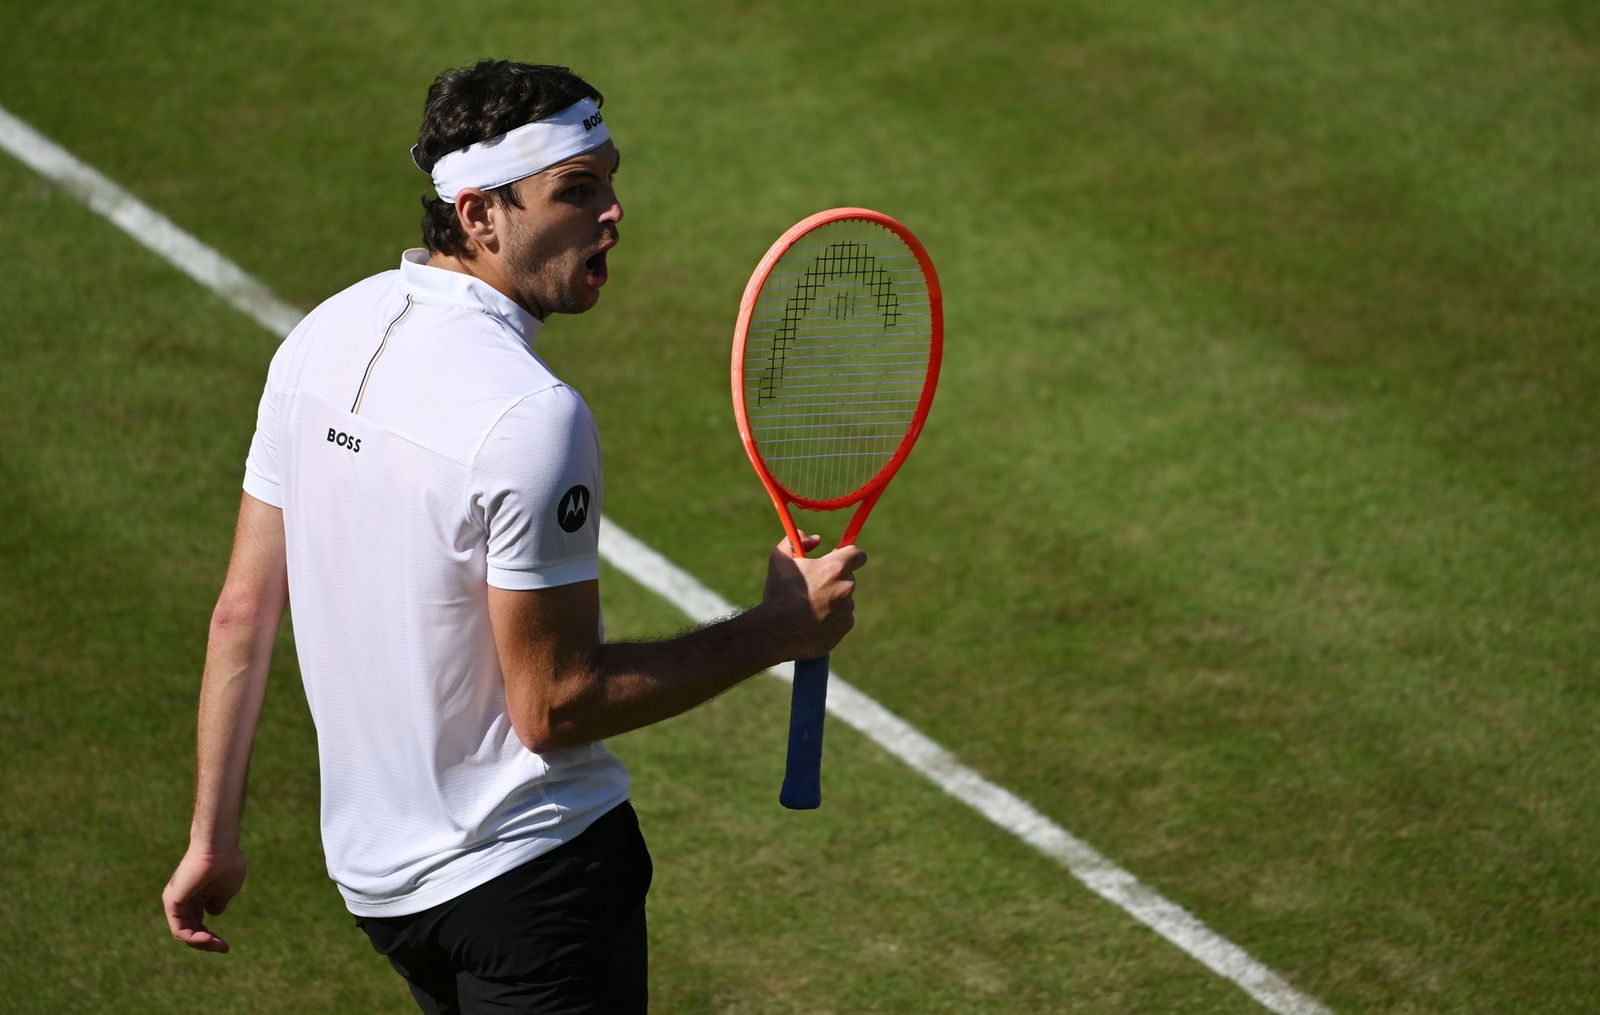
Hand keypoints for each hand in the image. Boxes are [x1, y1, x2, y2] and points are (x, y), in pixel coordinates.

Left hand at [163, 847, 246, 952]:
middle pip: (191, 930)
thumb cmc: (227, 865)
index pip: (198, 924)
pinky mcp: (172, 901)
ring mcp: (176, 901)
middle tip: (223, 948)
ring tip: (217, 944)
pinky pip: (179, 928)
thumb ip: (218, 903)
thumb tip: (213, 913)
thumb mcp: (226, 890)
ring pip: (184, 933)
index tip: (225, 946)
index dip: (211, 938)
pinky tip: (207, 938)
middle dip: (207, 942)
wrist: (220, 848)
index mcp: (196, 896)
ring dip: (201, 942)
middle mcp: (183, 900)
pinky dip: (193, 937)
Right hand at [761, 534, 867, 659]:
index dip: (849, 555)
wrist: (776, 633)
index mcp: (835, 568)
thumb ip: (798, 539)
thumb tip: (816, 539)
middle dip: (835, 579)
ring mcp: (847, 610)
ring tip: (809, 606)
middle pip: (849, 577)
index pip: (858, 554)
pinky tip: (812, 621)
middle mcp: (846, 588)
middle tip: (816, 584)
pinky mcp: (845, 627)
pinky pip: (842, 618)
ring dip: (832, 599)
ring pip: (845, 599)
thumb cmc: (778, 594)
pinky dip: (832, 618)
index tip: (840, 557)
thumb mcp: (780, 558)